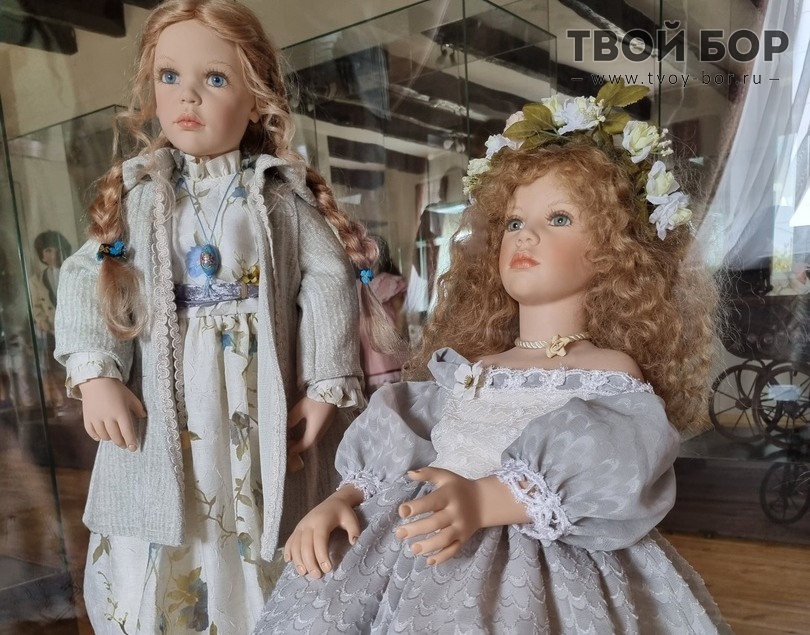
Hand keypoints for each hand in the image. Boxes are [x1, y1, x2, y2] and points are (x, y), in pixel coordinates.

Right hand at [78, 377, 145, 450]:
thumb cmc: (116, 389)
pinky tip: (101, 437)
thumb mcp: (130, 397)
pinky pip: (91, 432)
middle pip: (115, 436)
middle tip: (124, 445)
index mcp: (121, 412)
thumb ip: (137, 408)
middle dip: (121, 442)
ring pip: (104, 436)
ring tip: (114, 438)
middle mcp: (108, 418)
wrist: (96, 381)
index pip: (127, 431)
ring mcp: (96, 419)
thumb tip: (143, 417)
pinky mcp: (87, 418)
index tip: (133, 448)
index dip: (131, 441)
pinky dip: (97, 437)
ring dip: (110, 439)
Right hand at [283, 486, 362, 578]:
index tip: (328, 569)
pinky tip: (289, 561)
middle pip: (305, 545)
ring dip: (298, 560)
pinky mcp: (296, 529)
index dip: (322, 555)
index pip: (319, 540)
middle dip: (310, 562)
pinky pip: (289, 541)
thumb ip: (354, 531)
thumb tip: (354, 544)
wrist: (333, 502)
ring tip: (304, 573)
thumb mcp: (352, 519)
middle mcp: (308, 523)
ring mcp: (300, 526)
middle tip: (317, 576)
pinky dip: (288, 552)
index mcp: (322, 521)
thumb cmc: (343, 513)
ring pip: (295, 545)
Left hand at [287, 396, 336, 454]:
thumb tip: (286, 427)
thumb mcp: (300, 409)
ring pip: (313, 440)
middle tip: (289, 443)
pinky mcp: (326, 424)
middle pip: (309, 444)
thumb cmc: (315, 401)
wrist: (331, 393)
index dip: (295, 449)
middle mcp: (320, 432)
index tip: (287, 447)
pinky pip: (316, 435)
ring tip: (294, 438)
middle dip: (299, 446)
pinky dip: (308, 436)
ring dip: (304, 441)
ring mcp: (324, 428)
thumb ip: (292, 419)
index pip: (304, 445)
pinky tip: (303, 431)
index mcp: (314, 431)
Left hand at [396, 467, 529, 564]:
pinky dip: (442, 557)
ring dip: (428, 546)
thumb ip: (427, 473)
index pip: (431, 502)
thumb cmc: (458, 487)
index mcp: (448, 495)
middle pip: (435, 523)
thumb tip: (409, 473)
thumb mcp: (445, 476)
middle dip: (416, 529)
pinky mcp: (463, 539)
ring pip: (444, 540)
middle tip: (399, 533)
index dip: (416, 507)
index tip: (401, 512)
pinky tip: (429, 561)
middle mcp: (455, 512)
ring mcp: (460, 527)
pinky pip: (453, 550)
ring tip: (413, 549)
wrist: (483, 501)